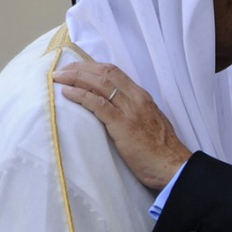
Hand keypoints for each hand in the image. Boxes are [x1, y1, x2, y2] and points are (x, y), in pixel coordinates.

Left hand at [52, 62, 191, 189]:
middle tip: (61, 71)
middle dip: (80, 68)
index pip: (114, 71)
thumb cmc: (160, 150)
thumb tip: (115, 110)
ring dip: (75, 78)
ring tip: (58, 79)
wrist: (172, 164)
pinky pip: (97, 104)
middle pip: (104, 72)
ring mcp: (130, 110)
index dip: (92, 66)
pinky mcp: (122, 125)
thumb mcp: (149, 121)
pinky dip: (80, 95)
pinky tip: (67, 93)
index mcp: (141, 96)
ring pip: (99, 84)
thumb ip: (134, 112)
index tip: (76, 68)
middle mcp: (136, 98)